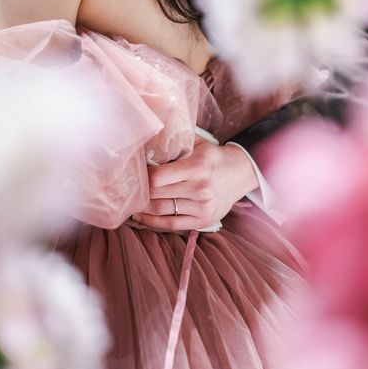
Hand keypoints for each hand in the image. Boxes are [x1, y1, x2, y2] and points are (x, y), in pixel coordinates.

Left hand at [134, 140, 259, 231]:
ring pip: (161, 211)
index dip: (141, 177)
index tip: (133, 174)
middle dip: (137, 193)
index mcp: (197, 167)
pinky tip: (141, 217)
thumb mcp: (198, 144)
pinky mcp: (203, 221)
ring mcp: (202, 207)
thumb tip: (145, 145)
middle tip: (125, 190)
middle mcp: (200, 189)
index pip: (157, 178)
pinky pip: (171, 225)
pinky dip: (153, 222)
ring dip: (141, 209)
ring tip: (129, 204)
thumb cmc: (214, 157)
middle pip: (156, 194)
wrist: (242, 173)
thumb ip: (174, 144)